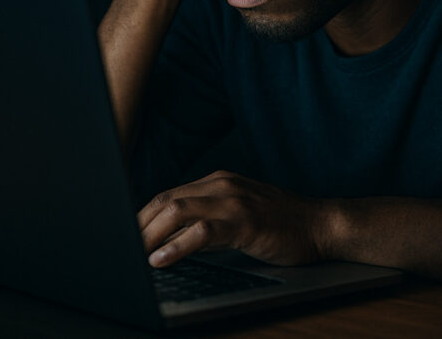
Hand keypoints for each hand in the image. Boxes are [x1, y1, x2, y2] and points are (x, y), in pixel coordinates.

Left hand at [138, 170, 326, 267]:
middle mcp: (222, 185)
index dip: (141, 216)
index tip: (123, 235)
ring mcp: (234, 201)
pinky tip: (161, 259)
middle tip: (119, 248)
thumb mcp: (238, 215)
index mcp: (217, 181)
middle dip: (137, 225)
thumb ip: (207, 219)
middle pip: (165, 200)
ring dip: (149, 235)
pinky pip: (202, 231)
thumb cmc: (281, 224)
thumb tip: (169, 238)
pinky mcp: (246, 221)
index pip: (168, 195)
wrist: (322, 225)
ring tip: (133, 255)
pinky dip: (177, 246)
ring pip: (178, 211)